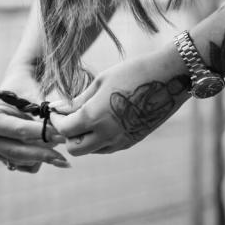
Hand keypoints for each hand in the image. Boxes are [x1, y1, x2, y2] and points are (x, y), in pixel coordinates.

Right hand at [0, 67, 69, 172]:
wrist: (14, 91)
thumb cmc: (24, 90)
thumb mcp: (32, 98)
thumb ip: (43, 117)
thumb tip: (60, 134)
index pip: (19, 131)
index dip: (42, 134)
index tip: (62, 135)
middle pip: (18, 152)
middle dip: (44, 153)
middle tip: (65, 156)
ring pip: (24, 162)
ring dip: (44, 153)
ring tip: (58, 141)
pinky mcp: (4, 160)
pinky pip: (27, 167)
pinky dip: (40, 160)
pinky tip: (48, 149)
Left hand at [53, 46, 189, 155]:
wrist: (170, 78)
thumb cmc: (132, 72)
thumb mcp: (100, 82)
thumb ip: (78, 100)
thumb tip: (59, 108)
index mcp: (95, 117)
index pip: (65, 130)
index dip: (56, 121)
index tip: (55, 110)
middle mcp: (107, 134)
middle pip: (75, 149)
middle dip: (67, 135)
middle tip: (67, 118)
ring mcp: (122, 141)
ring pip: (92, 151)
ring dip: (83, 139)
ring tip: (85, 118)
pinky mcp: (133, 141)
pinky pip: (107, 148)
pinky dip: (99, 140)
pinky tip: (102, 121)